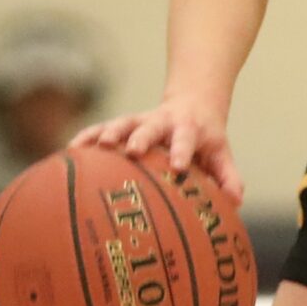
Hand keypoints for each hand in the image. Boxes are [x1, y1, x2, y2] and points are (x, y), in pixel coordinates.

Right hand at [72, 97, 243, 204]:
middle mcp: (163, 122)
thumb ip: (227, 177)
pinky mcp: (125, 123)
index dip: (181, 151)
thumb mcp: (220, 154)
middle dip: (142, 137)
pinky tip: (71, 148)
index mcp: (189, 130)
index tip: (177, 167)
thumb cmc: (207, 139)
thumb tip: (235, 202)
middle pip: (151, 127)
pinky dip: (89, 135)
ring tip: (96, 145)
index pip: (186, 140)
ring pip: (124, 122)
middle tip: (132, 150)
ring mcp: (142, 121)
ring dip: (110, 132)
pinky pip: (103, 127)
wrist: (194, 103)